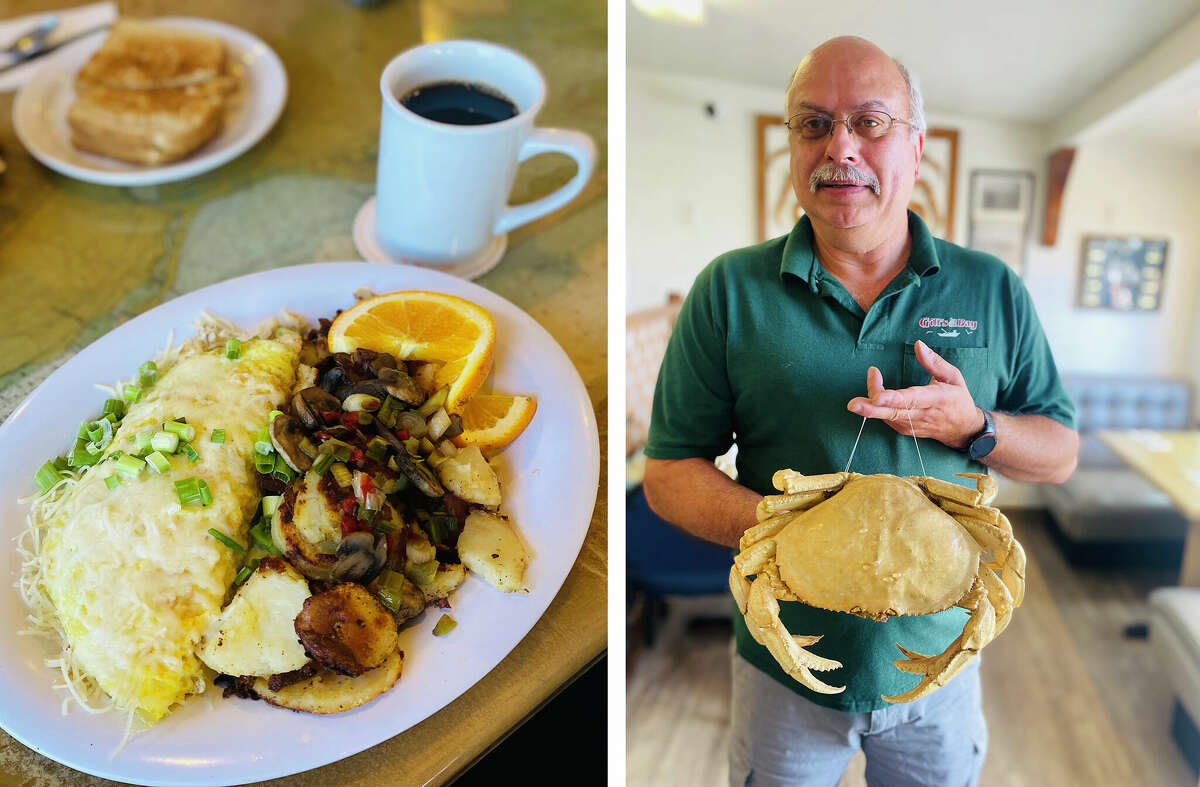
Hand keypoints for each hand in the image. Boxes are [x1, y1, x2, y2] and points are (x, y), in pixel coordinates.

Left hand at [845, 340, 984, 449]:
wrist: (962, 430)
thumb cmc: (957, 399)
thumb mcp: (953, 377)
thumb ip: (935, 362)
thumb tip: (919, 345)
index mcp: (936, 399)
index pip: (912, 399)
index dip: (894, 398)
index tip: (878, 396)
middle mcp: (922, 414)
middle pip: (893, 412)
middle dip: (871, 408)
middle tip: (853, 404)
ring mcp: (913, 425)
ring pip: (887, 417)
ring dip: (869, 407)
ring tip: (854, 402)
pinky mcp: (905, 430)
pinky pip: (887, 420)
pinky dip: (876, 410)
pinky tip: (870, 399)